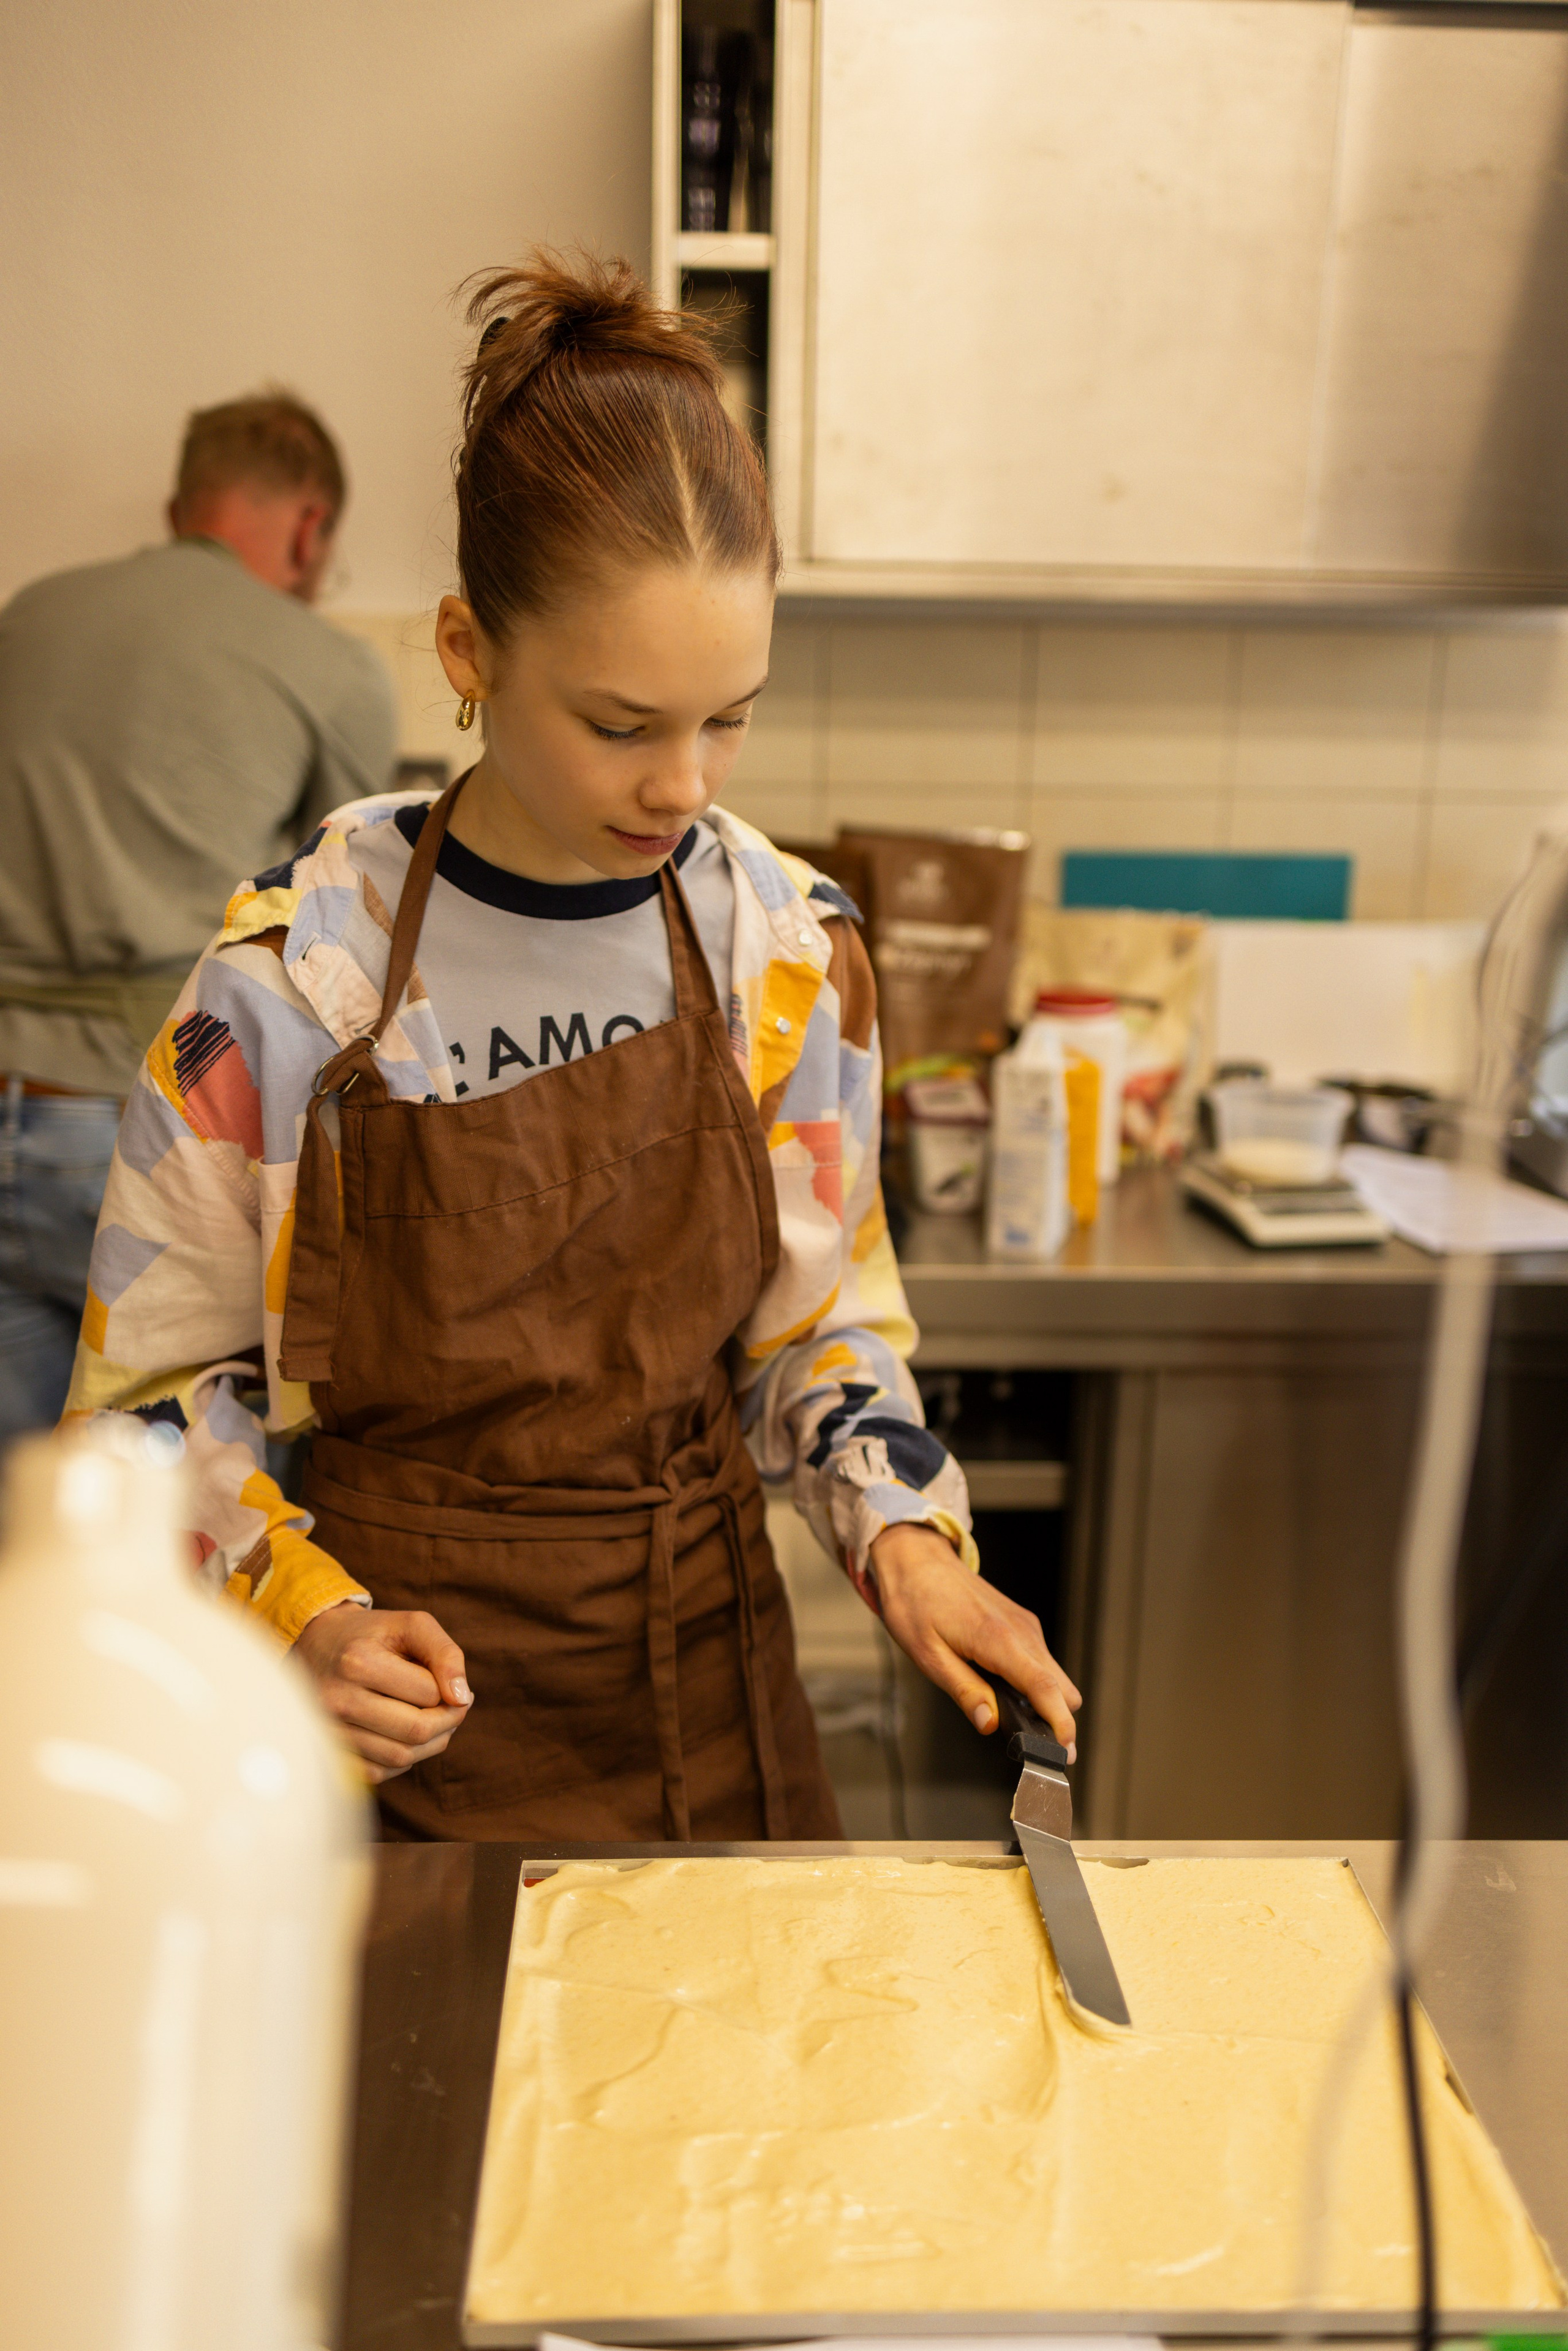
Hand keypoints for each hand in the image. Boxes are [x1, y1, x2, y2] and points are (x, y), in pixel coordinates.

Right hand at [294, 1602, 473, 1783]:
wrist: (319, 1645)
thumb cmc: (373, 1635)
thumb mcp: (412, 1625)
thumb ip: (445, 1654)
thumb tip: (463, 1698)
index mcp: (358, 1661)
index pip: (428, 1693)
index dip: (449, 1689)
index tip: (446, 1681)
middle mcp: (337, 1699)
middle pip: (415, 1730)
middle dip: (446, 1721)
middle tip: (452, 1707)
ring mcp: (329, 1731)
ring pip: (400, 1757)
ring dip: (428, 1743)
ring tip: (430, 1719)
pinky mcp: (329, 1753)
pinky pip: (378, 1773)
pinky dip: (402, 1758)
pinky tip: (403, 1735)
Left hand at [868, 1523, 1081, 1757]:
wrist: (915, 1558)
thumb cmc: (915, 1602)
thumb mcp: (928, 1655)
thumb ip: (964, 1691)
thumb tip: (989, 1724)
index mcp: (998, 1639)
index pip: (1044, 1688)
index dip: (1059, 1723)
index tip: (1065, 1753)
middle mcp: (1021, 1630)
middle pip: (1061, 1687)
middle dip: (1054, 1718)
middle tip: (1028, 1742)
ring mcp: (1024, 1624)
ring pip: (1054, 1675)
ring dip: (1044, 1700)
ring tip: (1010, 1716)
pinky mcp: (1021, 1622)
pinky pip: (1041, 1660)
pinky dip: (1034, 1681)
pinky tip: (1003, 1686)